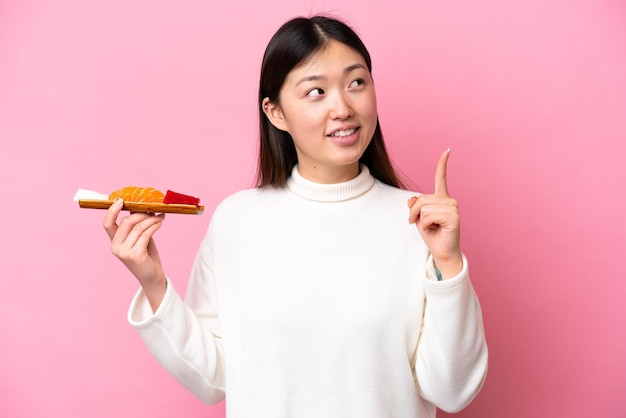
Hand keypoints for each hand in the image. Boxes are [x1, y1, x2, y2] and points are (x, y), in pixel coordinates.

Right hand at [103, 199, 166, 310]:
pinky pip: (146, 234)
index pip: (107, 224)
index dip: (112, 211)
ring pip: (138, 227)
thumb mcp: (139, 239)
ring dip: (152, 219)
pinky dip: (154, 226)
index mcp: (114, 242)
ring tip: (160, 217)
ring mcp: (124, 252)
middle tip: (154, 210)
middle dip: (141, 214)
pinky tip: (160, 223)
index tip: (121, 200)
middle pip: (126, 222)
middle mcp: (115, 247)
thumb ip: (137, 226)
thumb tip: (140, 207)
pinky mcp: (135, 255)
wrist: (152, 277)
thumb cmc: (147, 256)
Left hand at [408, 149, 462, 278]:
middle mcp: (449, 201)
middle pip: (421, 198)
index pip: (441, 178)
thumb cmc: (432, 235)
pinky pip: (429, 216)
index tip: (447, 150)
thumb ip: (415, 205)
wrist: (442, 252)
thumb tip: (412, 199)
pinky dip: (426, 225)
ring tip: (430, 227)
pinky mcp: (453, 217)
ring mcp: (453, 208)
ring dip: (421, 220)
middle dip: (414, 212)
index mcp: (442, 199)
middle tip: (419, 223)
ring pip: (423, 207)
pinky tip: (435, 229)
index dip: (442, 164)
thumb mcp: (419, 218)